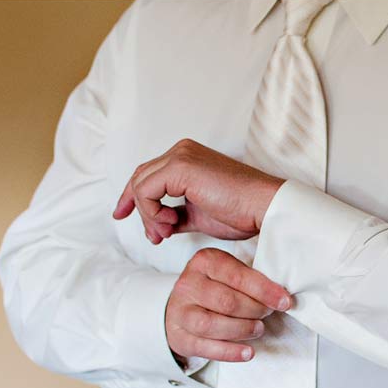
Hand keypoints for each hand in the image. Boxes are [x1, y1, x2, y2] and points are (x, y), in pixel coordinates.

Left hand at [112, 138, 283, 242]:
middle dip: (137, 209)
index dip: (134, 198)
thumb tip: (159, 225)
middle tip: (152, 235)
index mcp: (188, 157)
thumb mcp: (200, 215)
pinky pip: (146, 191)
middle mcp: (181, 151)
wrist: (264, 208)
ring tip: (166, 233)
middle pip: (140, 178)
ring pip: (140, 186)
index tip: (123, 216)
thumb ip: (177, 215)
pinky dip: (151, 212)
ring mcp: (180, 156)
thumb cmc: (241, 212)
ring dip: (148, 216)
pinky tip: (170, 225)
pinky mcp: (179, 167)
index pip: (149, 174)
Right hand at [166, 248, 291, 362]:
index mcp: (205, 262)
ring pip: (212, 325)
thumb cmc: (215, 287)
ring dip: (243, 330)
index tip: (284, 302)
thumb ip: (251, 280)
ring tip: (258, 329)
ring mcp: (180, 311)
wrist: (182, 306)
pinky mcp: (179, 336)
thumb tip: (281, 297)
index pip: (237, 276)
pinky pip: (204, 347)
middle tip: (267, 313)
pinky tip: (248, 352)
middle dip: (255, 310)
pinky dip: (230, 352)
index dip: (264, 291)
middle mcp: (188, 284)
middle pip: (226, 302)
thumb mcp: (229, 272)